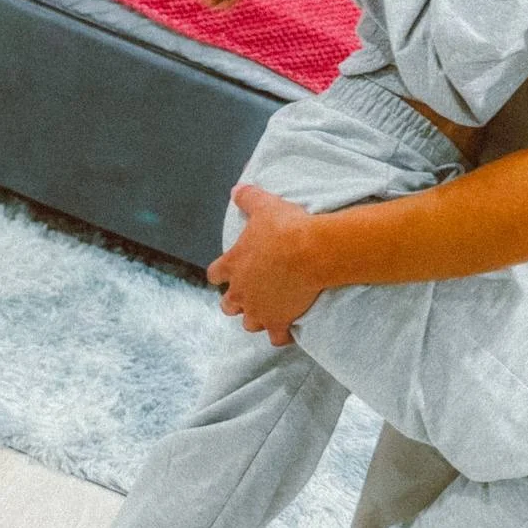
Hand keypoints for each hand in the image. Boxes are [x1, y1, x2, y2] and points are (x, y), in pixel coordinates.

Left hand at [206, 185, 322, 347]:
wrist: (311, 251)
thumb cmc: (286, 227)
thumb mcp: (264, 205)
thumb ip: (248, 198)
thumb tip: (237, 189)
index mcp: (233, 265)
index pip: (215, 274)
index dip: (220, 274)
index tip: (227, 272)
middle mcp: (242, 291)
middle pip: (228, 306)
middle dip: (236, 302)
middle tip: (249, 293)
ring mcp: (260, 309)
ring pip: (249, 324)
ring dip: (257, 318)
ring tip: (268, 310)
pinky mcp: (280, 321)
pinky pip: (277, 337)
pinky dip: (282, 334)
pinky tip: (289, 327)